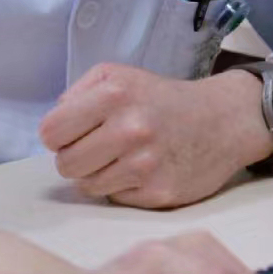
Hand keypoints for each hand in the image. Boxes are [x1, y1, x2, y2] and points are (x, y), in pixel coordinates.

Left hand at [39, 63, 272, 207]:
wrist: (220, 120)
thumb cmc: (161, 98)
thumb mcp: (118, 75)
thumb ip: (78, 93)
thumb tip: (53, 123)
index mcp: (114, 93)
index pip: (51, 132)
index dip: (58, 134)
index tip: (73, 132)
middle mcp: (129, 127)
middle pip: (65, 164)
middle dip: (75, 157)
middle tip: (97, 146)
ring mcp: (144, 164)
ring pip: (87, 185)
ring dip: (97, 174)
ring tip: (120, 156)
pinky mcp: (158, 193)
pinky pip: (114, 198)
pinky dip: (121, 187)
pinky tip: (139, 169)